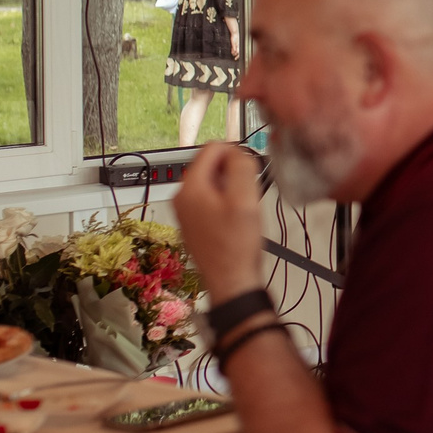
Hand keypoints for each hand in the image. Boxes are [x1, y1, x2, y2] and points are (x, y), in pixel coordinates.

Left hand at [173, 142, 265, 301]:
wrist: (231, 283)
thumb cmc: (236, 248)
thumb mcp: (245, 199)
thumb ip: (241, 166)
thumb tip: (237, 153)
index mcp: (190, 189)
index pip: (211, 148)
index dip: (235, 152)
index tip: (250, 168)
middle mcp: (182, 199)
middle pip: (210, 165)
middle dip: (232, 172)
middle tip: (249, 192)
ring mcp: (186, 213)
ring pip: (212, 184)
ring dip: (231, 188)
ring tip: (244, 209)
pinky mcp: (195, 225)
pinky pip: (211, 201)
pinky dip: (226, 204)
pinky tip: (237, 221)